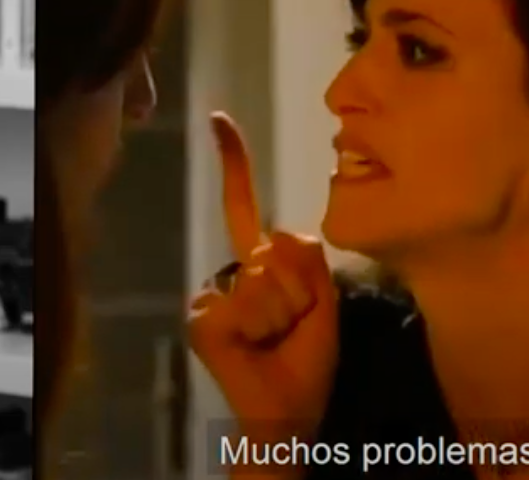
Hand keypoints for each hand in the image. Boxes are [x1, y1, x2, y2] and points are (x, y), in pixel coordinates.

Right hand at [188, 113, 339, 470]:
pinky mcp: (203, 317)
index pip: (248, 206)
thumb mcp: (326, 301)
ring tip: (278, 339)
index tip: (218, 120)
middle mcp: (235, 271)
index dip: (234, 163)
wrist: (290, 407)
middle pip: (279, 249)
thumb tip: (278, 237)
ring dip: (287, 314)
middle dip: (303, 290)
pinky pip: (245, 304)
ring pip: (266, 279)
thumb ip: (309, 259)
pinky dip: (263, 329)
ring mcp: (214, 293)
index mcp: (264, 262)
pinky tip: (254, 347)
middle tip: (296, 326)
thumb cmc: (308, 358)